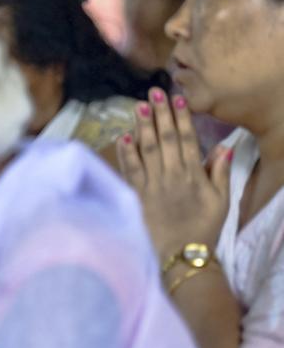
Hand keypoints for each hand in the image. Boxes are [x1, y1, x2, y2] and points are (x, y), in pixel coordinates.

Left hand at [117, 89, 231, 258]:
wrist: (182, 255)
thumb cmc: (203, 228)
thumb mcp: (221, 201)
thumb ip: (220, 172)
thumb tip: (225, 145)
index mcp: (194, 175)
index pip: (187, 139)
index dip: (181, 117)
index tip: (177, 98)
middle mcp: (173, 175)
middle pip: (165, 139)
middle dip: (160, 114)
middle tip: (153, 92)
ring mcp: (153, 185)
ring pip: (147, 150)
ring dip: (142, 126)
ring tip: (138, 106)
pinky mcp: (137, 196)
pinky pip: (131, 170)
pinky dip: (126, 153)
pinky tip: (123, 137)